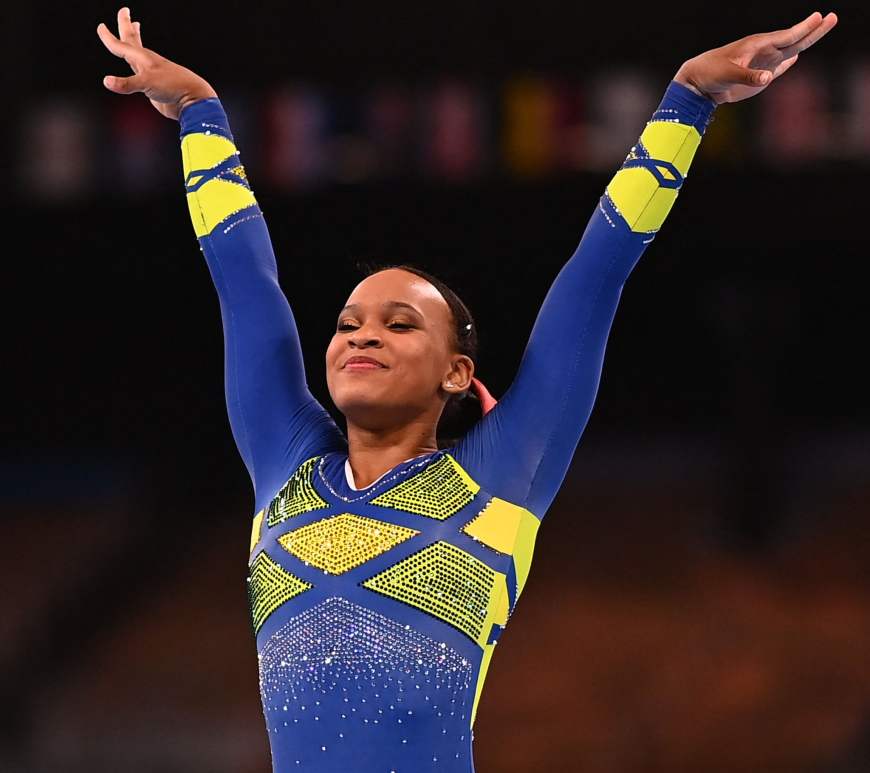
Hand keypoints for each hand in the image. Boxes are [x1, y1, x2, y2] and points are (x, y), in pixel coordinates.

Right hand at [97, 7, 217, 119]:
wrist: (191, 100)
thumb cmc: (173, 87)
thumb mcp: (147, 84)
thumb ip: (126, 83)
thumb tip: (107, 81)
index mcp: (143, 58)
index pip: (121, 45)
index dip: (109, 37)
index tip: (101, 26)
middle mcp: (146, 62)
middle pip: (132, 39)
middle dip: (125, 25)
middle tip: (124, 11)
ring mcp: (151, 73)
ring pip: (138, 52)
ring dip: (134, 39)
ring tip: (135, 28)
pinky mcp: (154, 85)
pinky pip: (140, 71)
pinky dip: (136, 64)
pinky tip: (137, 66)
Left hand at [674, 11, 837, 104]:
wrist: (698, 83)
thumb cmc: (711, 72)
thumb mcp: (728, 74)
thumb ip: (749, 76)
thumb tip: (769, 77)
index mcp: (757, 45)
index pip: (786, 36)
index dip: (804, 28)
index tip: (820, 18)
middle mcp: (763, 52)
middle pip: (794, 39)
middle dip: (813, 30)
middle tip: (833, 16)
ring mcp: (762, 63)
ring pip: (789, 51)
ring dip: (805, 42)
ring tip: (822, 28)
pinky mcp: (758, 77)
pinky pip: (777, 67)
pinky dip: (788, 62)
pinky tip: (796, 57)